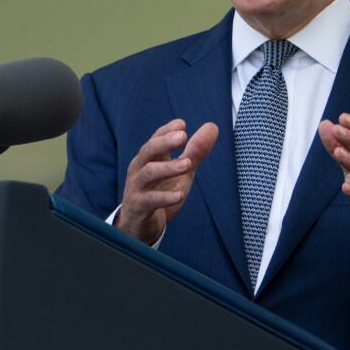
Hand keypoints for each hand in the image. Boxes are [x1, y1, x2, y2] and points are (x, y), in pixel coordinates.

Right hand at [115, 119, 218, 244]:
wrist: (139, 226)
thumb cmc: (160, 192)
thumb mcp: (182, 172)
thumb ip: (195, 151)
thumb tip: (212, 126)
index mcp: (150, 158)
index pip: (156, 139)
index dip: (167, 130)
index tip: (182, 124)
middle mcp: (140, 169)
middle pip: (148, 151)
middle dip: (164, 142)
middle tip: (183, 136)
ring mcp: (137, 187)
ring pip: (148, 173)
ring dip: (168, 167)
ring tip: (187, 164)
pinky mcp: (138, 206)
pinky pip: (150, 200)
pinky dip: (164, 197)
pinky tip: (179, 195)